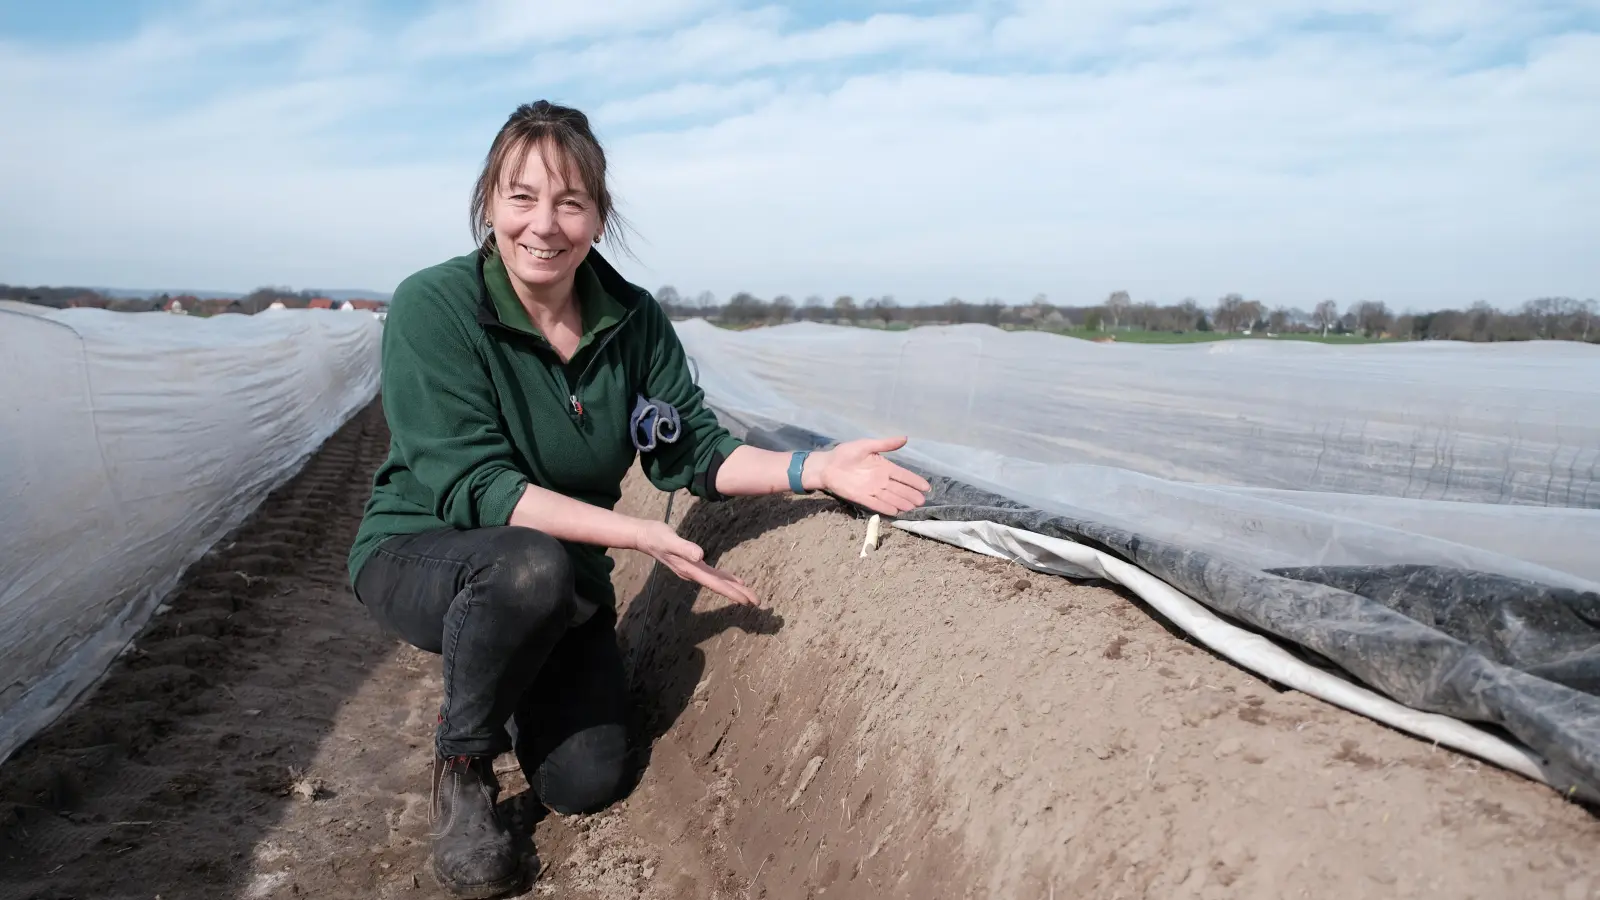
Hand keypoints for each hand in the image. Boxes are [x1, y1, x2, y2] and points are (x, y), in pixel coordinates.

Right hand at [631, 519, 758, 605]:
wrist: (644, 536)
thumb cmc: (656, 536)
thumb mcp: (669, 540)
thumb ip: (684, 548)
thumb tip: (700, 556)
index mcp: (690, 569)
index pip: (715, 583)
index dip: (732, 592)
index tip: (747, 601)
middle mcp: (693, 573)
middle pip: (719, 586)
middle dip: (738, 594)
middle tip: (757, 602)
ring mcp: (693, 570)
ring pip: (718, 582)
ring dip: (734, 589)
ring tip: (750, 595)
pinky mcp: (693, 564)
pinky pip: (713, 575)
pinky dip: (725, 578)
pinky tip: (735, 580)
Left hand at [809, 437, 930, 515]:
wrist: (827, 465)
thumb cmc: (845, 453)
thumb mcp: (866, 445)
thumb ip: (885, 444)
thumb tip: (905, 438)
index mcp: (884, 467)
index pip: (903, 475)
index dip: (914, 481)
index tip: (926, 487)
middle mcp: (880, 480)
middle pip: (899, 489)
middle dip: (911, 495)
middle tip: (922, 501)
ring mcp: (872, 490)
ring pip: (890, 497)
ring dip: (901, 502)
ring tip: (912, 508)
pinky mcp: (862, 497)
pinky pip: (876, 504)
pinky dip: (885, 508)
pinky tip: (895, 511)